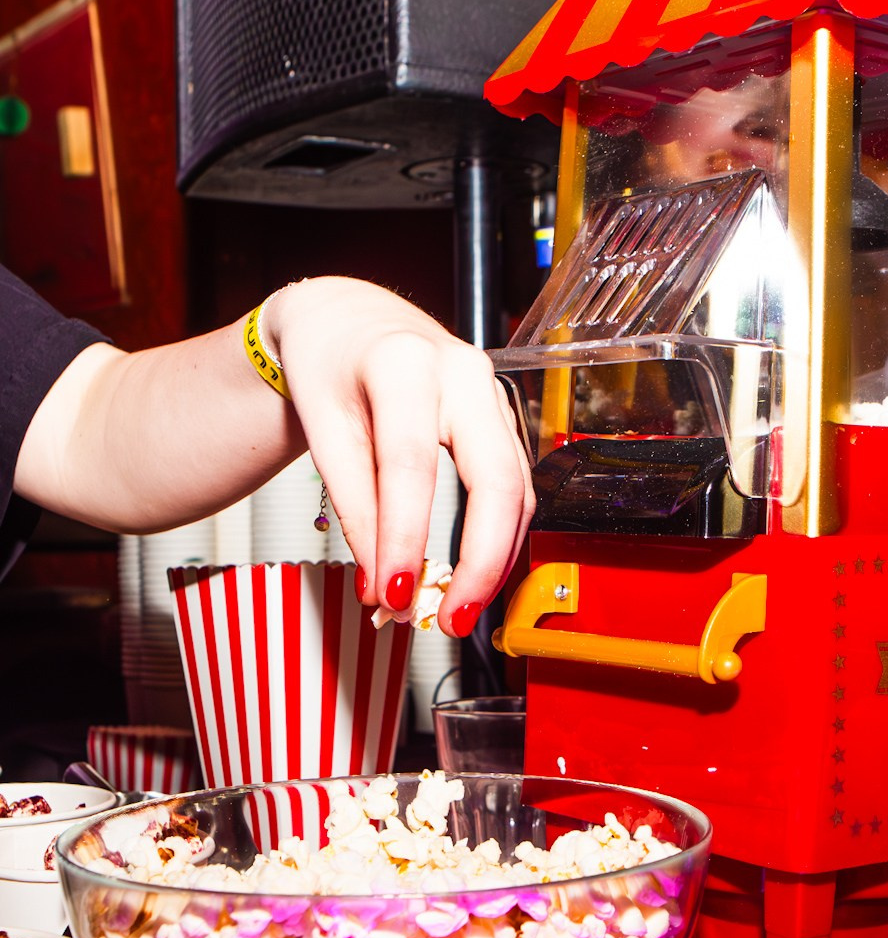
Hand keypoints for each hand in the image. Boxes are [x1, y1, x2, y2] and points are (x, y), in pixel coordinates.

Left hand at [264, 277, 533, 636]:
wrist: (351, 320)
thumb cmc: (331, 362)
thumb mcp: (321, 426)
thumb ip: (353, 504)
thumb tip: (381, 581)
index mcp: (405, 362)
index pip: (411, 465)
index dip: (405, 538)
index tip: (393, 593)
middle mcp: (463, 374)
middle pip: (494, 480)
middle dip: (479, 561)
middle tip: (451, 618)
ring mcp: (492, 396)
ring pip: (517, 491)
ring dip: (494, 560)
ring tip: (457, 610)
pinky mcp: (504, 421)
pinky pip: (515, 489)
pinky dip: (497, 539)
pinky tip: (471, 575)